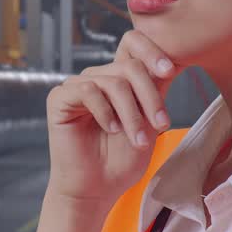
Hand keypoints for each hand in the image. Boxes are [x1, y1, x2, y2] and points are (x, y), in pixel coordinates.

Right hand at [45, 30, 183, 206]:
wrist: (97, 189)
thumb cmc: (123, 159)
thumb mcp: (149, 121)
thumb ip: (156, 91)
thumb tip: (172, 62)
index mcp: (120, 77)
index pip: (133, 42)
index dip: (152, 50)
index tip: (170, 70)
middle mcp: (98, 77)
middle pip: (130, 66)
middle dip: (150, 97)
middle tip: (161, 125)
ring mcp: (77, 85)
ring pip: (114, 82)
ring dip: (131, 113)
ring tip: (138, 140)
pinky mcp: (59, 98)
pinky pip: (87, 90)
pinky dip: (105, 112)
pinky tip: (111, 129)